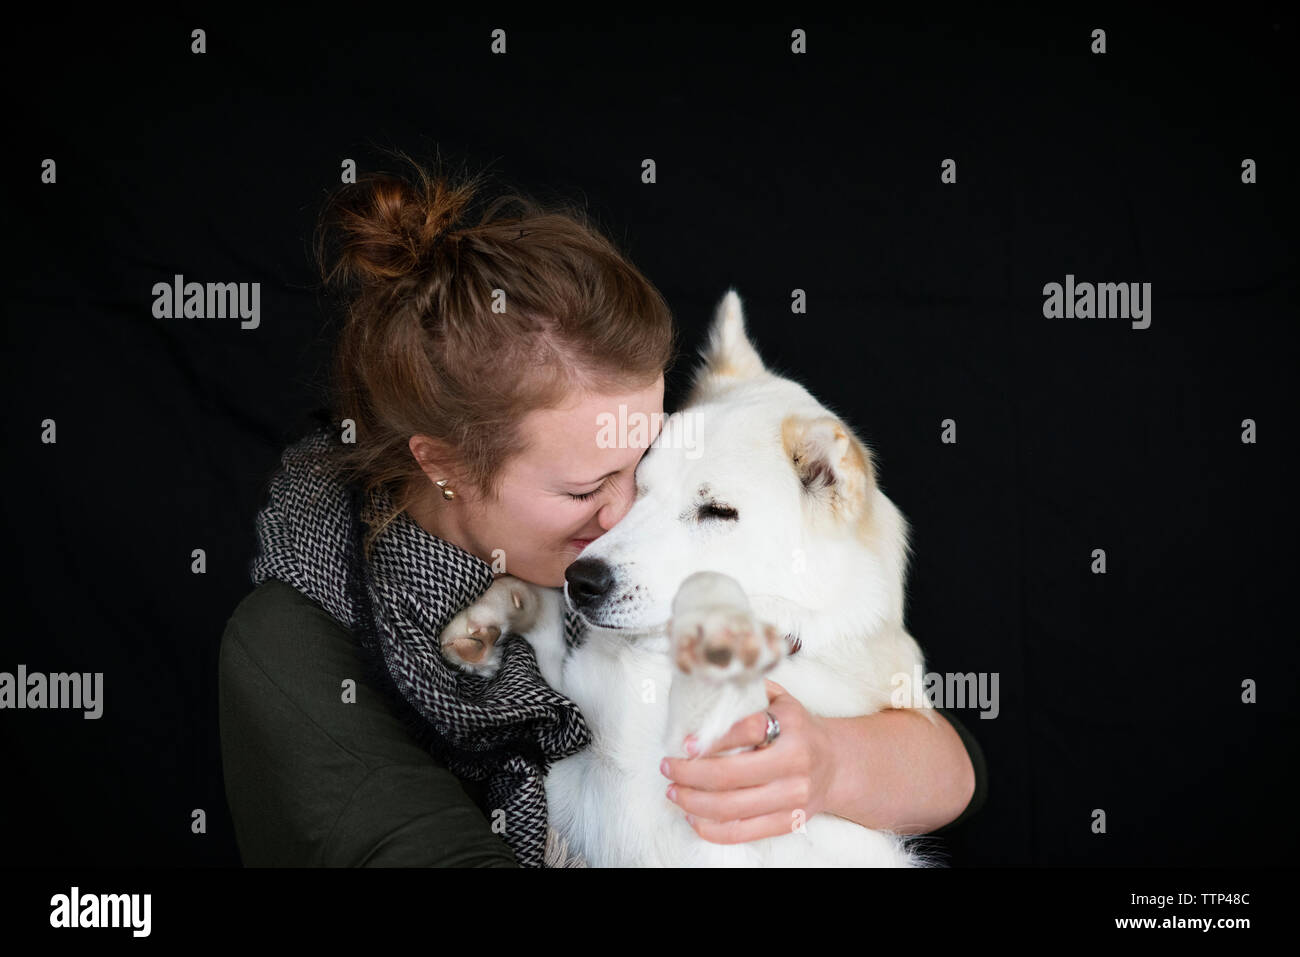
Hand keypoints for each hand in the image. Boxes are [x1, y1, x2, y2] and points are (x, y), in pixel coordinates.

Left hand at [659, 678, 837, 843]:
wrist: (837, 765)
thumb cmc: (798, 730)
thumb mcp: (783, 701)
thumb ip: (751, 691)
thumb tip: (707, 685)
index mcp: (792, 728)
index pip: (748, 731)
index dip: (713, 738)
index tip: (685, 743)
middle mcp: (794, 765)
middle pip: (731, 776)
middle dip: (690, 774)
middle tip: (668, 767)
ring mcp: (792, 798)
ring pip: (731, 808)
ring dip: (693, 801)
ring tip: (674, 791)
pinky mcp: (788, 823)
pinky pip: (742, 833)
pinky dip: (711, 829)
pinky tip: (692, 817)